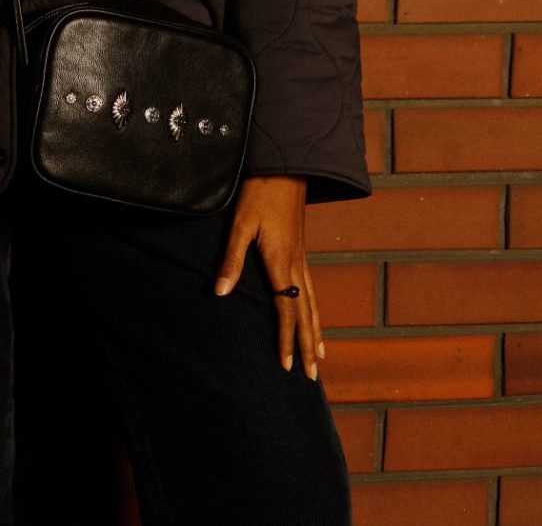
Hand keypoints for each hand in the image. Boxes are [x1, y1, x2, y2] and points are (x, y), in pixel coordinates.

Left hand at [212, 176, 323, 379]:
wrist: (284, 165)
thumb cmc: (258, 192)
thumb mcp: (240, 223)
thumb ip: (231, 258)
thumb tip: (220, 292)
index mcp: (281, 261)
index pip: (286, 310)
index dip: (286, 339)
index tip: (286, 365)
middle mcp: (296, 263)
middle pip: (305, 313)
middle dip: (308, 345)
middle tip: (314, 376)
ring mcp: (301, 256)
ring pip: (313, 302)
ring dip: (316, 330)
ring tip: (321, 355)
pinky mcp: (301, 249)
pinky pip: (311, 287)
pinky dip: (315, 309)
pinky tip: (313, 315)